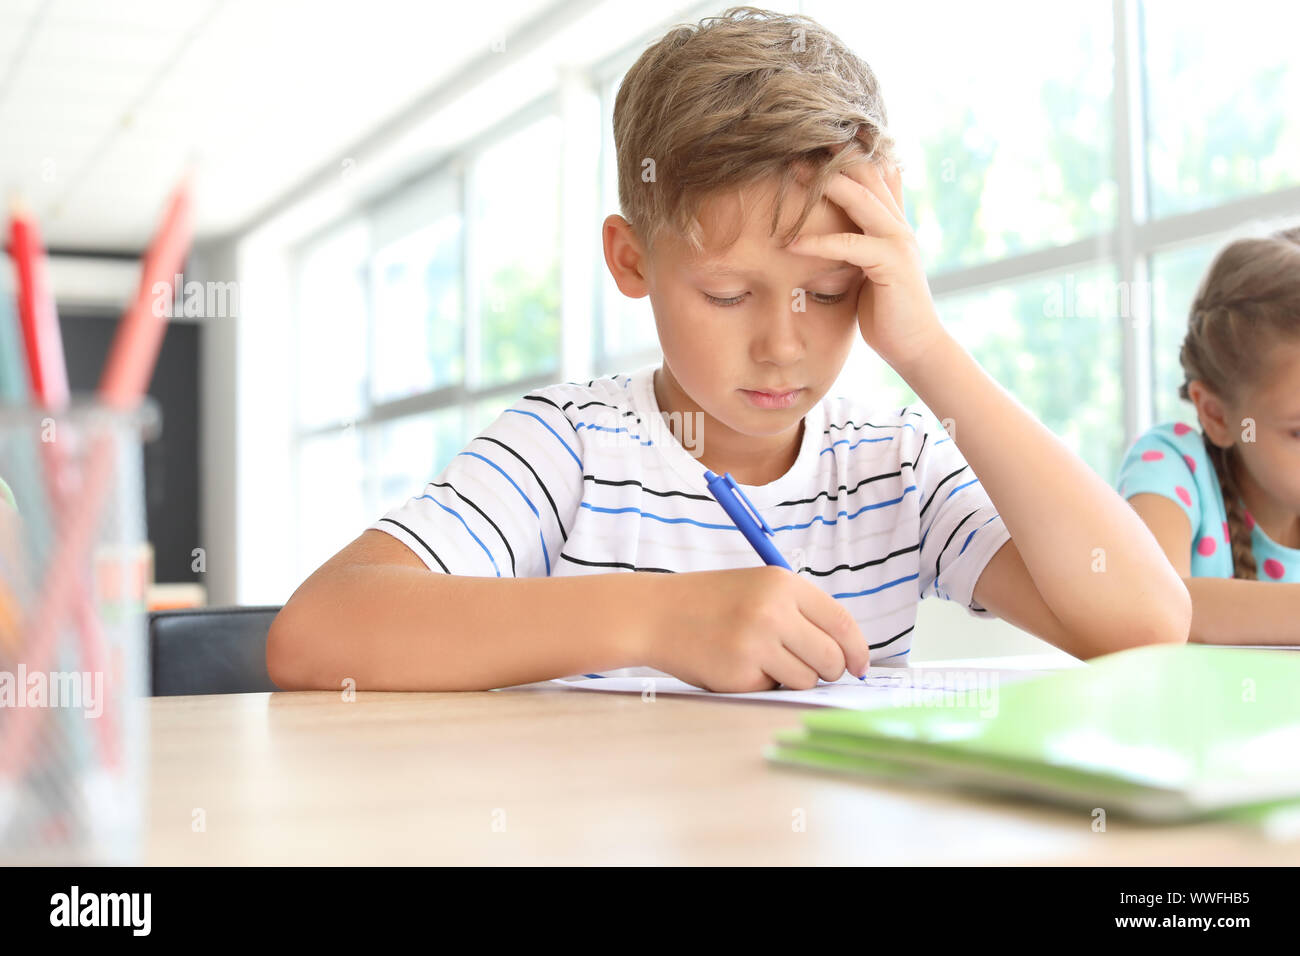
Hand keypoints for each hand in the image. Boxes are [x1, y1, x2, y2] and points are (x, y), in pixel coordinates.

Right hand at [644, 566, 871, 691]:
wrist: (656, 614)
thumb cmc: (712, 602)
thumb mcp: (759, 587)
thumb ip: (801, 611)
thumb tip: (847, 654)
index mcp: (782, 583)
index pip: (842, 623)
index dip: (858, 650)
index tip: (860, 666)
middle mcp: (772, 611)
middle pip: (831, 658)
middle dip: (829, 671)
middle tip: (812, 668)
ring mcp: (755, 644)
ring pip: (806, 680)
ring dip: (794, 678)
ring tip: (763, 660)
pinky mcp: (739, 675)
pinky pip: (774, 691)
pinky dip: (764, 685)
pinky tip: (739, 666)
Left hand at [789, 155, 947, 372]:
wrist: (914, 345)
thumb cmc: (887, 311)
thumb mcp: (871, 269)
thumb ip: (859, 245)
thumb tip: (834, 232)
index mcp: (893, 224)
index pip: (873, 176)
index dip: (847, 155)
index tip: (814, 142)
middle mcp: (899, 226)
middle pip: (866, 177)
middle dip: (831, 160)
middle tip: (794, 148)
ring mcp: (898, 242)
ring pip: (860, 200)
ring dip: (825, 185)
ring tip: (793, 175)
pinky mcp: (891, 264)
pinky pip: (849, 245)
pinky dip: (819, 242)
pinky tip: (792, 242)